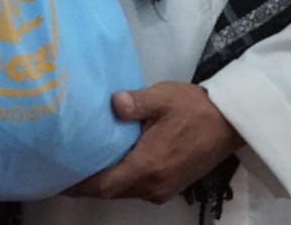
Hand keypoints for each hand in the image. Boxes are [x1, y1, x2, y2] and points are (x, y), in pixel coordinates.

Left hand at [67, 83, 243, 203]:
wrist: (231, 122)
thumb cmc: (195, 107)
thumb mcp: (163, 97)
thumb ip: (135, 102)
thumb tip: (113, 103)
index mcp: (148, 166)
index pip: (105, 185)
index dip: (80, 185)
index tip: (58, 179)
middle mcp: (153, 185)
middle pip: (112, 192)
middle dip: (88, 184)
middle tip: (64, 169)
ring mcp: (164, 188)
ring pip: (125, 192)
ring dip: (105, 183)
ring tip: (84, 166)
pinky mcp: (172, 185)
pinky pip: (139, 189)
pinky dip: (122, 181)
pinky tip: (113, 165)